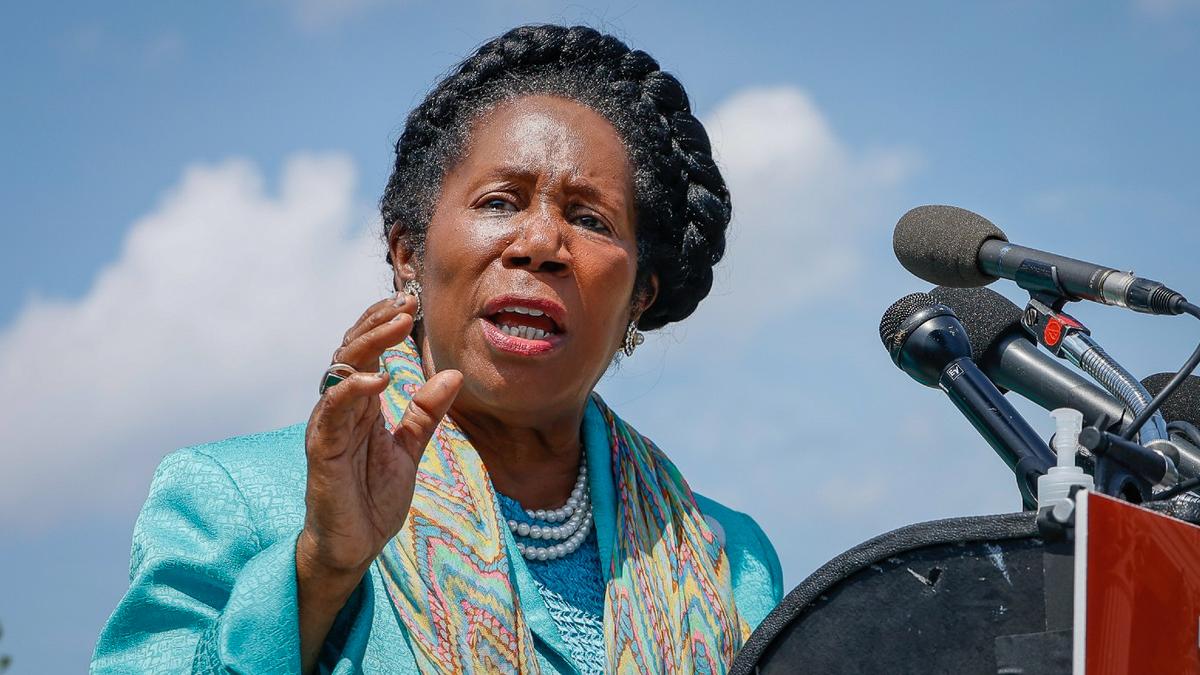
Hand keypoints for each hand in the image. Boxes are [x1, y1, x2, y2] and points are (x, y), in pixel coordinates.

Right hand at [298, 292, 461, 581]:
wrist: (353, 546)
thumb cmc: (372, 497)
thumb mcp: (410, 448)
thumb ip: (426, 413)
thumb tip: (453, 376)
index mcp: (361, 404)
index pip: (367, 351)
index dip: (384, 324)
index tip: (411, 301)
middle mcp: (341, 408)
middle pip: (352, 350)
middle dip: (377, 323)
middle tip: (406, 301)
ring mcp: (328, 427)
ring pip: (340, 371)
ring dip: (368, 344)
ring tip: (396, 325)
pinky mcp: (320, 451)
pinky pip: (331, 413)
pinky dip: (351, 392)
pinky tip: (377, 379)